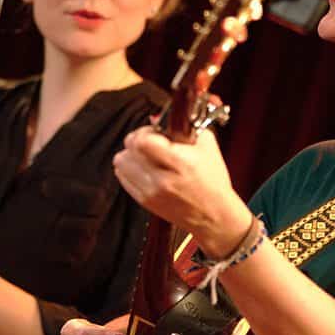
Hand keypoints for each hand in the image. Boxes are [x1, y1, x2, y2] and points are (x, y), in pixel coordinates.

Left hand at [113, 126, 251, 257]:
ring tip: (145, 156)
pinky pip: (122, 177)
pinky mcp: (144, 202)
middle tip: (149, 141)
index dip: (144, 132)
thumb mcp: (207, 146)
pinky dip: (129, 169)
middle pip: (128, 151)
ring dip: (130, 155)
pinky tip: (144, 168)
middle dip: (136, 141)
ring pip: (121, 163)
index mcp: (180, 163)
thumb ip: (186, 127)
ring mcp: (151, 193)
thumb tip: (163, 117)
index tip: (153, 132)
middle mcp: (162, 180)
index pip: (143, 141)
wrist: (213, 216)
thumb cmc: (212, 181)